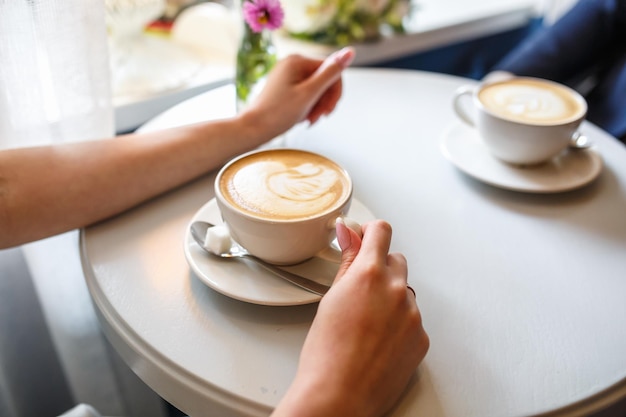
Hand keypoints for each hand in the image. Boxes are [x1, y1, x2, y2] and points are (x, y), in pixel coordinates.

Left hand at [242, 47, 354, 140]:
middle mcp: (292, 63)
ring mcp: (287, 75)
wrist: (253, 129)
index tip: (328, 111)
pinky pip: (306, 94)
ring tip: (309, 120)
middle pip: (324, 80)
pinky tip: (303, 118)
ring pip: (316, 89)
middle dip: (325, 101)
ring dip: (317, 106)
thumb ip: (330, 73)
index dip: (334, 93)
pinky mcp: (284, 86)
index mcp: (298, 61)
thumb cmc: (277, 114)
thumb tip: (350, 52)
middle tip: (318, 118)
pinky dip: (308, 107)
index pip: (331, 71)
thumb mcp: (309, 94)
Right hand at [272, 220, 428, 416]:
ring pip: (404, 292)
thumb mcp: (331, 298)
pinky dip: (399, 325)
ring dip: (391, 298)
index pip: (381, 232)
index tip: (366, 238)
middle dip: (380, 269)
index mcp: (370, 274)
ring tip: (367, 324)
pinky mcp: (421, 338)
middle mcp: (396, 290)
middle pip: (396, 261)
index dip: (371, 233)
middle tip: (360, 292)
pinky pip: (412, 319)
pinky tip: (379, 341)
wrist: (339, 395)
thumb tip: (349, 233)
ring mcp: (412, 315)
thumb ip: (347, 261)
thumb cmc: (326, 353)